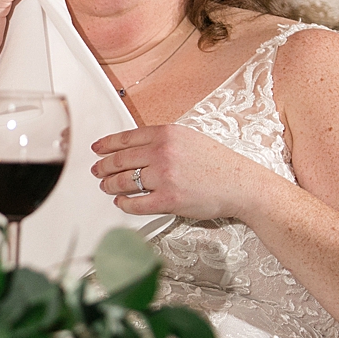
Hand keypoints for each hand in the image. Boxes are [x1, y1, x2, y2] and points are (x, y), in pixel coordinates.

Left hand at [90, 124, 270, 219]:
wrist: (241, 184)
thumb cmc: (218, 163)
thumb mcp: (189, 138)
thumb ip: (162, 140)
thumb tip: (134, 147)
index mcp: (166, 134)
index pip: (126, 138)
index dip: (107, 144)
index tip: (97, 149)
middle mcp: (162, 152)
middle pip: (120, 160)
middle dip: (104, 167)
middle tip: (97, 171)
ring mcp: (164, 176)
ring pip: (123, 181)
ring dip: (110, 185)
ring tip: (107, 187)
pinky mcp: (168, 200)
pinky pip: (135, 203)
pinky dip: (124, 204)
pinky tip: (122, 202)